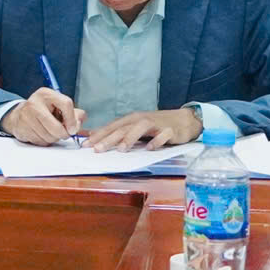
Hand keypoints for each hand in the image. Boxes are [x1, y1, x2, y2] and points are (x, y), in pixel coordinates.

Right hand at [2, 86, 83, 144]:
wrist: (19, 115)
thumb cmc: (43, 110)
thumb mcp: (58, 106)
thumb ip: (74, 113)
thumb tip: (80, 121)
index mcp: (46, 94)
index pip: (66, 104)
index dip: (72, 119)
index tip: (73, 128)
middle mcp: (35, 103)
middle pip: (57, 127)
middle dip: (63, 134)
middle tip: (64, 133)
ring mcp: (27, 116)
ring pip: (49, 136)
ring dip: (54, 138)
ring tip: (50, 131)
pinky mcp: (23, 128)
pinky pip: (40, 141)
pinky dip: (44, 141)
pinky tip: (42, 134)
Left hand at [88, 107, 204, 150]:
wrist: (183, 120)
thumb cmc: (157, 125)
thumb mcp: (136, 126)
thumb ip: (119, 131)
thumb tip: (96, 135)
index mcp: (131, 119)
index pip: (112, 126)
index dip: (98, 135)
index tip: (85, 145)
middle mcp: (141, 120)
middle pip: (123, 128)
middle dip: (109, 138)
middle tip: (97, 149)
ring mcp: (156, 124)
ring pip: (140, 129)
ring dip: (130, 138)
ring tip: (121, 149)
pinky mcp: (169, 130)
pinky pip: (162, 135)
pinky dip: (156, 141)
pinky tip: (150, 148)